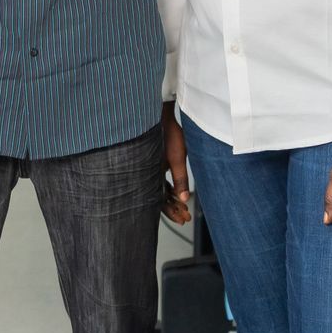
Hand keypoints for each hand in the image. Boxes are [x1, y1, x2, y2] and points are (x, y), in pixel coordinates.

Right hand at [160, 102, 189, 224]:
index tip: (182, 219)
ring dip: (172, 198)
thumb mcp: (177, 158)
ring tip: (183, 207)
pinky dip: (169, 187)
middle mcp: (147, 172)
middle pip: (158, 197)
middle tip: (185, 217)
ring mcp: (150, 166)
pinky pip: (160, 179)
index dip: (171, 212)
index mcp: (149, 174)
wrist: (159, 113)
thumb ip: (180, 179)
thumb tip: (184, 198)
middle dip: (173, 208)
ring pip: (159, 189)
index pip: (159, 200)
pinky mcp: (154, 160)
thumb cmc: (166, 132)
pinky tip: (177, 191)